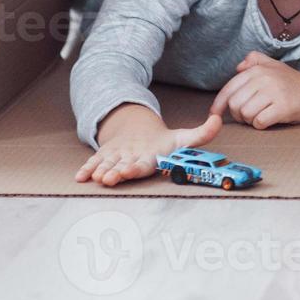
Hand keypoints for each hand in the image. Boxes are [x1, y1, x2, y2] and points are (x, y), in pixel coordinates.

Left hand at [75, 102, 221, 187]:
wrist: (141, 143)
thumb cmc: (162, 145)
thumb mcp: (182, 138)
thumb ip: (201, 134)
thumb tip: (218, 120)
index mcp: (149, 161)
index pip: (142, 166)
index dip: (135, 169)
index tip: (129, 171)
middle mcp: (131, 163)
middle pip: (122, 169)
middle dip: (116, 174)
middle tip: (109, 179)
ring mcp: (116, 161)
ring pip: (107, 167)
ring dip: (100, 172)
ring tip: (96, 178)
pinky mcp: (104, 157)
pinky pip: (94, 163)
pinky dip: (86, 169)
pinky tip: (80, 176)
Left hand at [210, 51, 299, 128]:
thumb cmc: (294, 83)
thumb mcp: (274, 66)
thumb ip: (255, 61)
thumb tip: (238, 67)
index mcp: (258, 69)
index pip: (229, 88)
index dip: (218, 104)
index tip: (214, 114)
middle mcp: (264, 78)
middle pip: (234, 104)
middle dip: (238, 114)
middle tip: (250, 114)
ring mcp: (274, 91)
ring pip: (245, 114)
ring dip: (250, 120)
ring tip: (262, 115)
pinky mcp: (283, 107)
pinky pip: (259, 122)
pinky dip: (261, 125)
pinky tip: (270, 120)